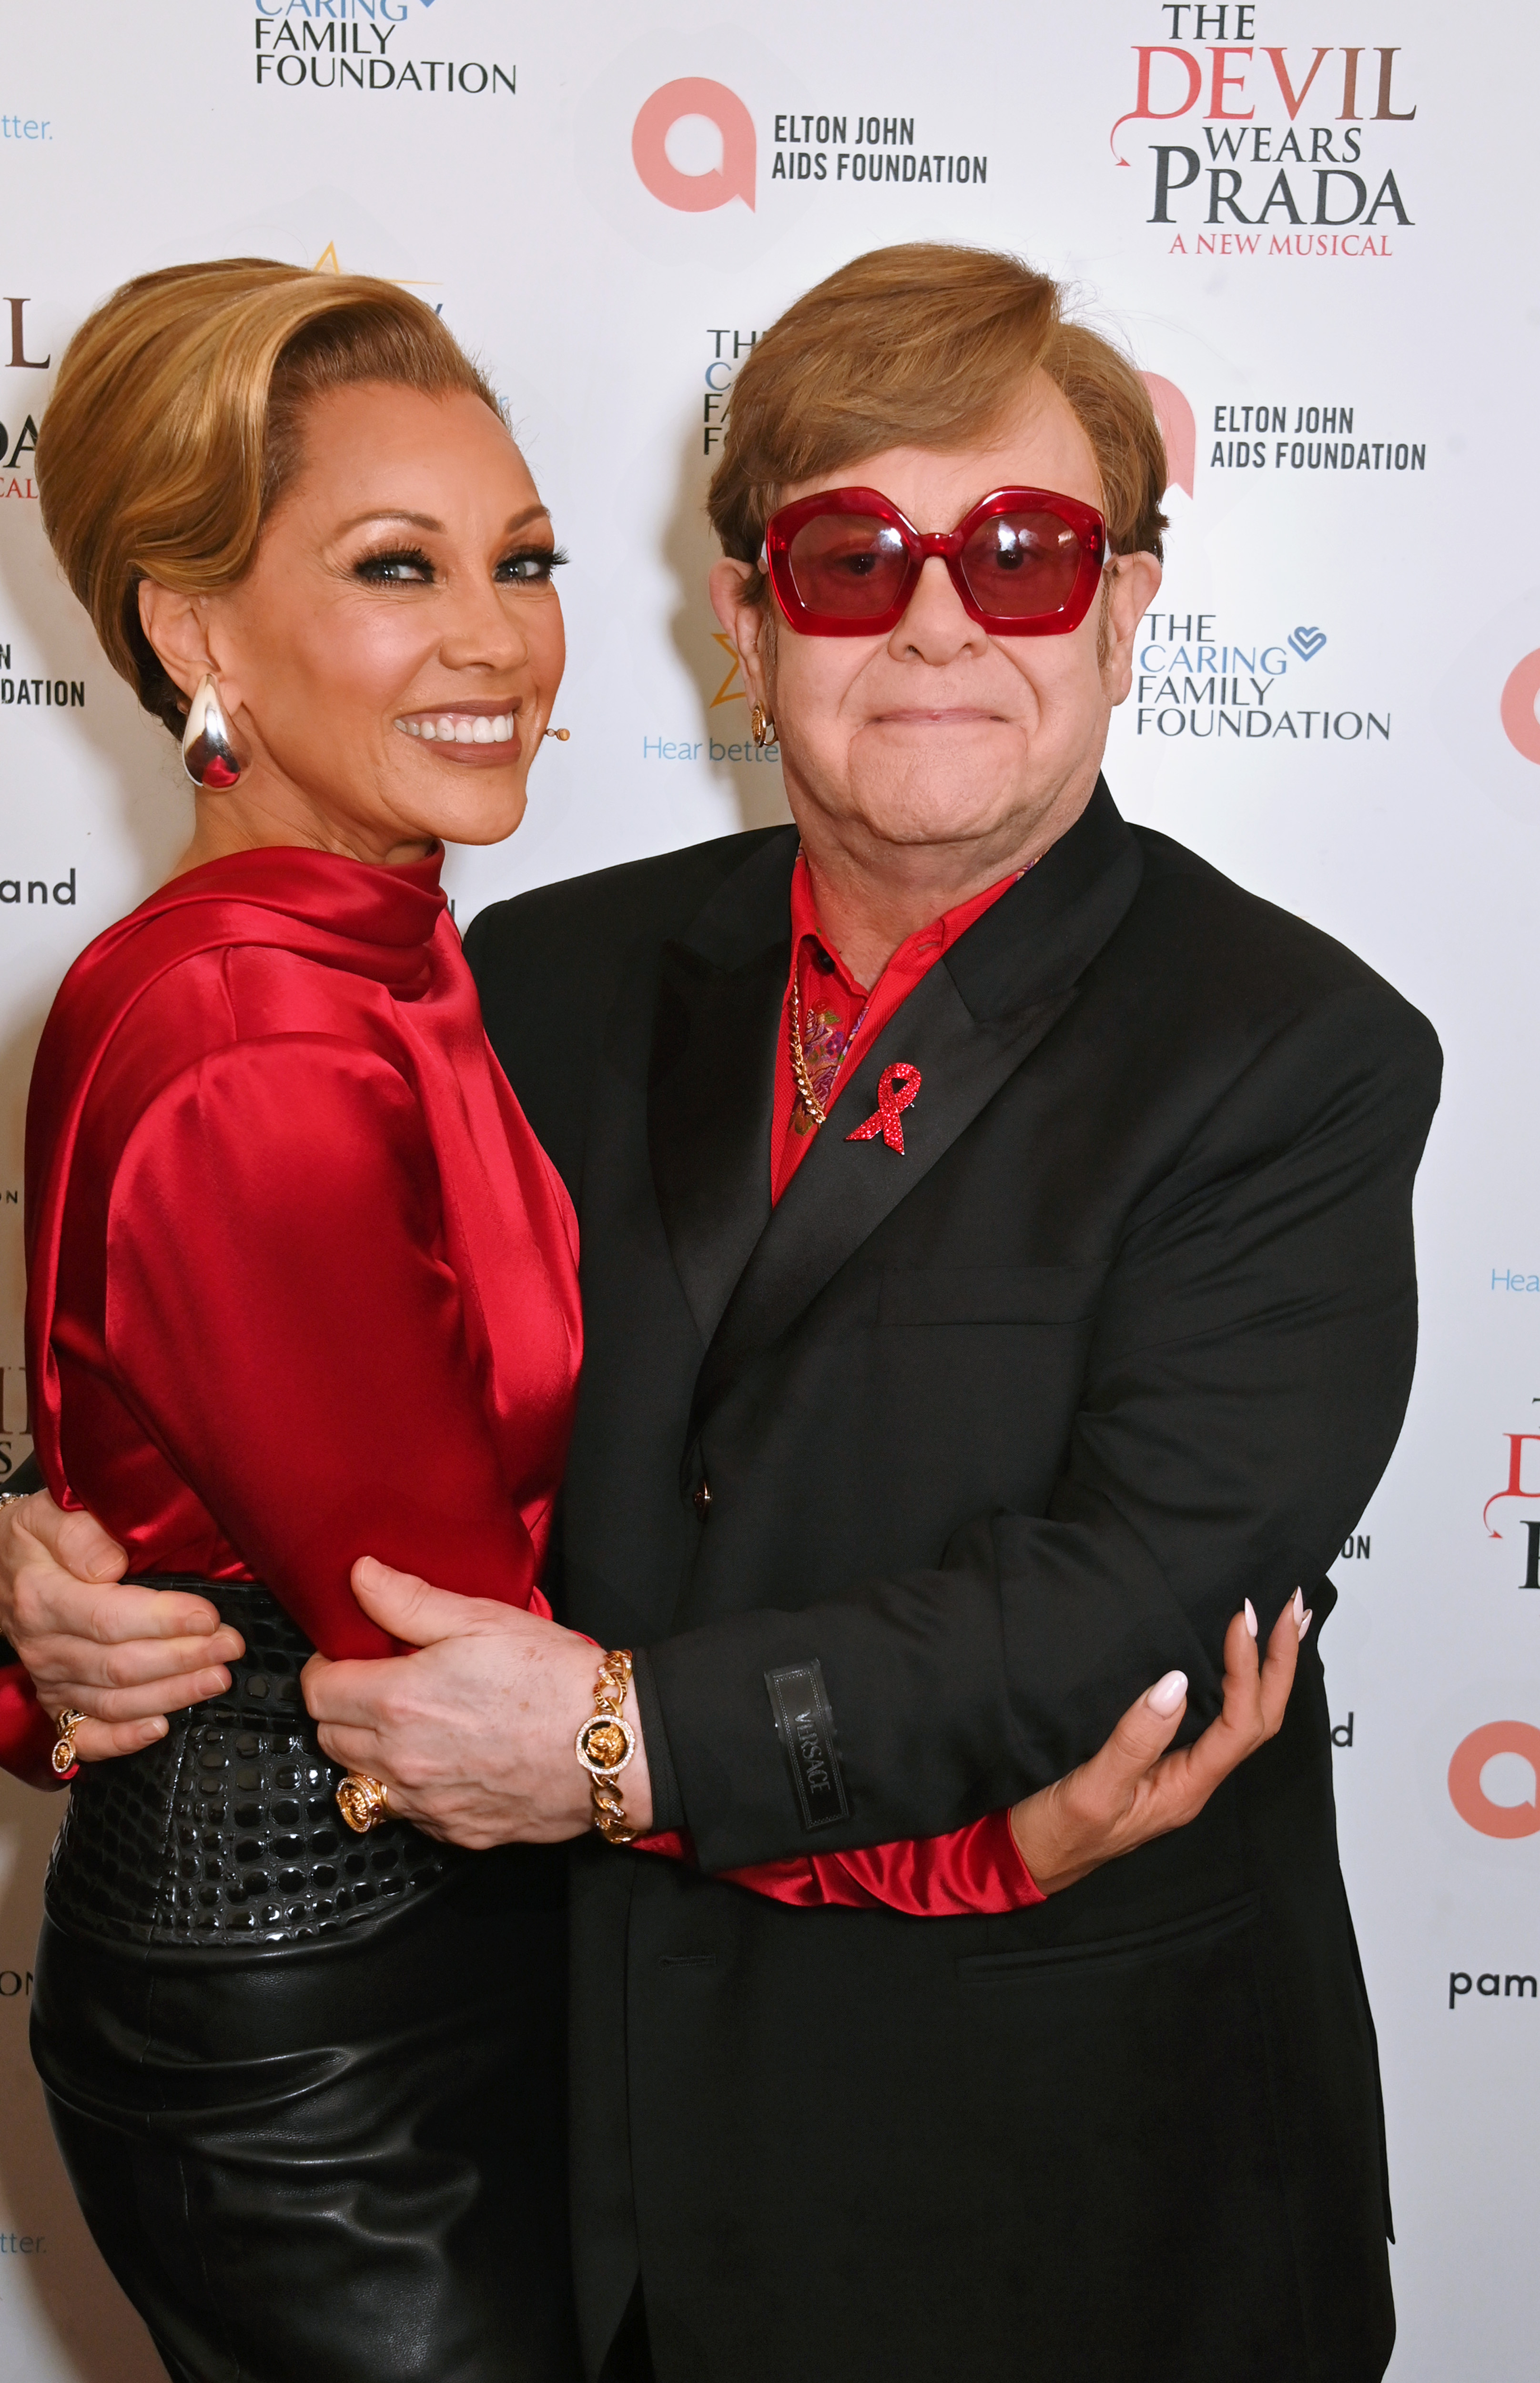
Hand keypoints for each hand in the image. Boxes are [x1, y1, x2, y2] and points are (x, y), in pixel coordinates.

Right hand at [0, 1489, 242, 1762]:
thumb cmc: (34, 1540)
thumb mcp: (46, 1513)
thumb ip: (78, 1533)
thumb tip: (111, 1562)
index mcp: (43, 1599)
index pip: (109, 1618)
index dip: (163, 1621)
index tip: (209, 1616)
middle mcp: (45, 1647)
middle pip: (120, 1664)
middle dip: (183, 1659)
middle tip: (231, 1646)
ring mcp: (50, 1679)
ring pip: (114, 1700)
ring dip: (171, 1695)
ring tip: (218, 1679)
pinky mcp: (57, 1701)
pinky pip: (86, 1735)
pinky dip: (123, 1739)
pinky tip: (160, 1728)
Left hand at [302, 1556, 652, 1849]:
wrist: (613, 1744)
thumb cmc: (553, 1677)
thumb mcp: (481, 1619)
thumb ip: (408, 1601)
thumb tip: (359, 1577)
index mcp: (398, 1703)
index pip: (317, 1693)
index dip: (327, 1668)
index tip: (350, 1656)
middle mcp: (402, 1762)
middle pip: (329, 1739)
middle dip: (344, 1709)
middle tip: (381, 1684)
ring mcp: (427, 1804)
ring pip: (360, 1782)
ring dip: (370, 1754)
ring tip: (412, 1724)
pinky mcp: (456, 1833)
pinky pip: (407, 1814)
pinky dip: (411, 1789)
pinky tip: (447, 1760)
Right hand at [1010, 1591, 1308, 1894]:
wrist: (1030, 1861)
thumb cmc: (1058, 1834)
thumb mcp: (1091, 1790)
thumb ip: (1133, 1741)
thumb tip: (1174, 1685)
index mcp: (1185, 1789)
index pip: (1239, 1724)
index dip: (1247, 1669)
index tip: (1240, 1619)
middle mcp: (1195, 1781)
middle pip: (1260, 1720)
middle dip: (1281, 1664)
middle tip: (1291, 1608)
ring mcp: (1183, 1773)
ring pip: (1245, 1720)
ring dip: (1269, 1671)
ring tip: (1283, 1625)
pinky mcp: (1165, 1763)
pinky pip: (1219, 1720)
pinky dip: (1239, 1683)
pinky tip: (1235, 1662)